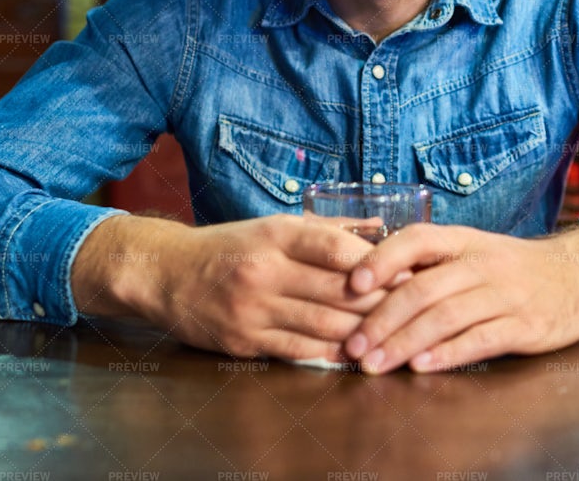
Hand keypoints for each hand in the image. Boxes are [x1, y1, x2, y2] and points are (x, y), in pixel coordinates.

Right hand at [73, 213, 390, 361]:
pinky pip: (298, 350)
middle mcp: (264, 270)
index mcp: (275, 235)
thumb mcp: (272, 225)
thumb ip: (325, 229)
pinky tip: (355, 354)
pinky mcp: (243, 341)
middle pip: (336, 291)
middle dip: (380, 302)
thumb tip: (378, 228)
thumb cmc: (229, 247)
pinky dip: (332, 354)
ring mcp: (252, 309)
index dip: (375, 264)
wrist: (166, 274)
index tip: (405, 273)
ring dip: (362, 333)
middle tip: (413, 309)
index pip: (334, 248)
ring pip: (323, 325)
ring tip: (393, 335)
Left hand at [341, 223, 578, 373]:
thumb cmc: (514, 268)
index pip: (416, 239)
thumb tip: (370, 290)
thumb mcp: (475, 251)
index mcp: (464, 241)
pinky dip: (447, 354)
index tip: (351, 284)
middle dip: (382, 320)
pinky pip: (480, 339)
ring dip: (404, 343)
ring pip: (445, 317)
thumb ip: (432, 267)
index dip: (382, 259)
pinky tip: (422, 367)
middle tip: (353, 346)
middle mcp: (482, 263)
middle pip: (423, 288)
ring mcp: (505, 294)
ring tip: (375, 365)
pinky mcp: (525, 325)